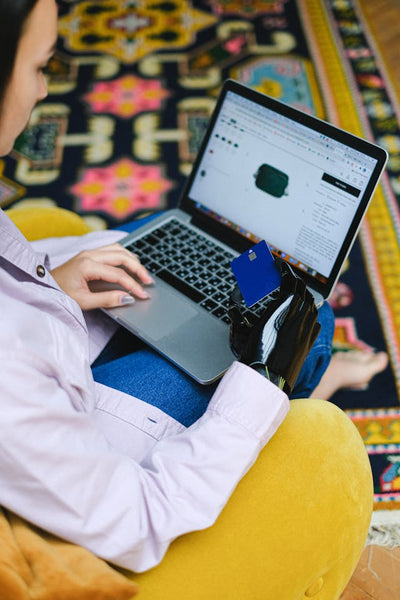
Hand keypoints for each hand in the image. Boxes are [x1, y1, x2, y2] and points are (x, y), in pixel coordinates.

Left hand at [50, 243, 153, 309]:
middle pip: (122, 256)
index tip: (142, 295)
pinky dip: (124, 255)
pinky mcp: (89, 254)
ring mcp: (89, 252)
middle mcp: (89, 254)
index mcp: (87, 266)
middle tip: (149, 282)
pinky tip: (130, 263)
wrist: (43, 287)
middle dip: (138, 269)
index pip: (118, 274)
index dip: (133, 285)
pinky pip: (111, 249)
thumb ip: (107, 300)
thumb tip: (128, 298)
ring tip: (142, 273)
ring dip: (133, 259)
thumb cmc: (60, 294)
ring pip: (118, 249)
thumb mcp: (83, 302)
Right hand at [229, 260, 319, 393]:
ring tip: (293, 292)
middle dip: (293, 281)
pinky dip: (309, 312)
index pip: (290, 282)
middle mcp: (299, 318)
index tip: (279, 263)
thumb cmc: (252, 358)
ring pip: (311, 304)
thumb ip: (240, 316)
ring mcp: (306, 331)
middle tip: (284, 276)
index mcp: (284, 310)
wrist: (267, 381)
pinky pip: (314, 321)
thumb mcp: (243, 332)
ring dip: (303, 295)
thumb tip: (233, 307)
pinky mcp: (309, 343)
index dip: (285, 270)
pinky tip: (304, 313)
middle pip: (302, 290)